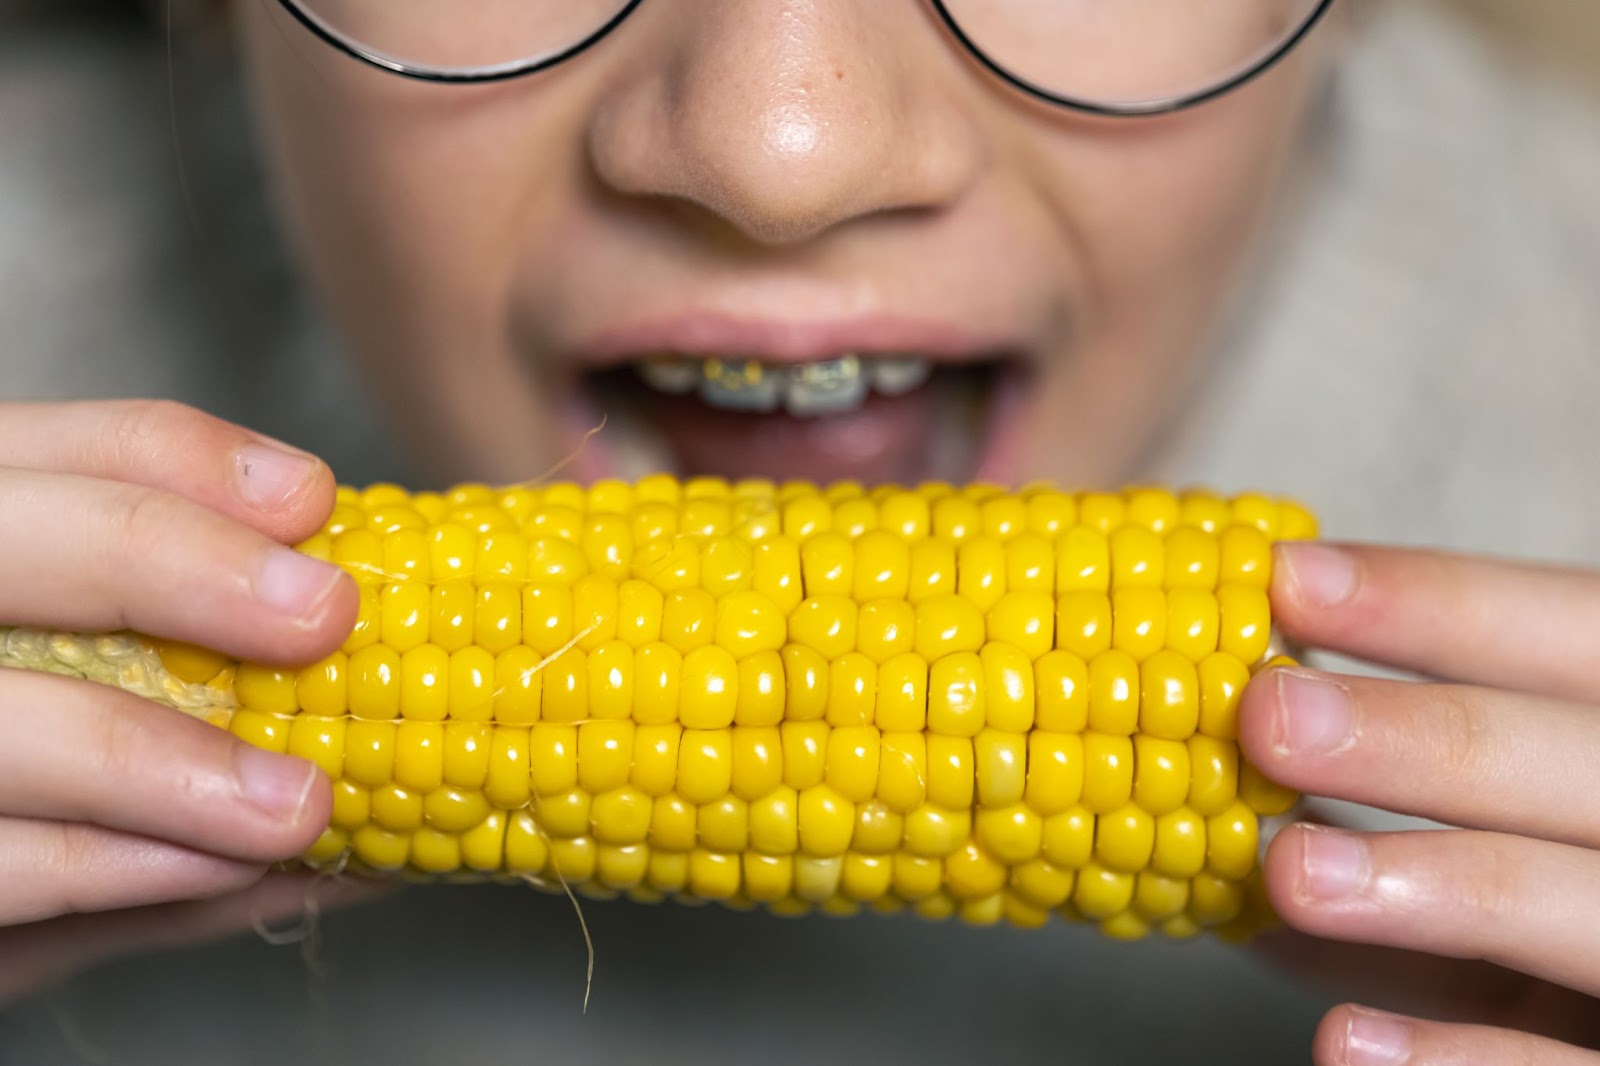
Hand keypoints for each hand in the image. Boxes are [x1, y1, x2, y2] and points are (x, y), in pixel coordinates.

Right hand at [0, 400, 358, 995]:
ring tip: (301, 805)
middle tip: (321, 613)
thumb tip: (406, 657)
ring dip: (169, 766)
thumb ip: (224, 660)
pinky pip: (2, 867)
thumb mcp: (122, 696)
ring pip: (8, 728)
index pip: (62, 451)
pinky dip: (124, 870)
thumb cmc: (61, 784)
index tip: (311, 500)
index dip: (184, 462)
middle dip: (172, 562)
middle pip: (14, 538)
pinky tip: (224, 869)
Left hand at [1240, 541, 1599, 1062]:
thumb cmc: (1558, 886)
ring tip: (1289, 871)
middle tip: (1266, 714)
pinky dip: (1460, 1060)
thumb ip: (1408, 777)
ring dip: (1428, 884)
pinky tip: (1344, 1038)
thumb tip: (1220, 748)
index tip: (1285, 580)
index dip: (1430, 601)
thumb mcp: (1507, 810)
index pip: (1563, 628)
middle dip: (1415, 733)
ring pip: (1577, 906)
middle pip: (1563, 757)